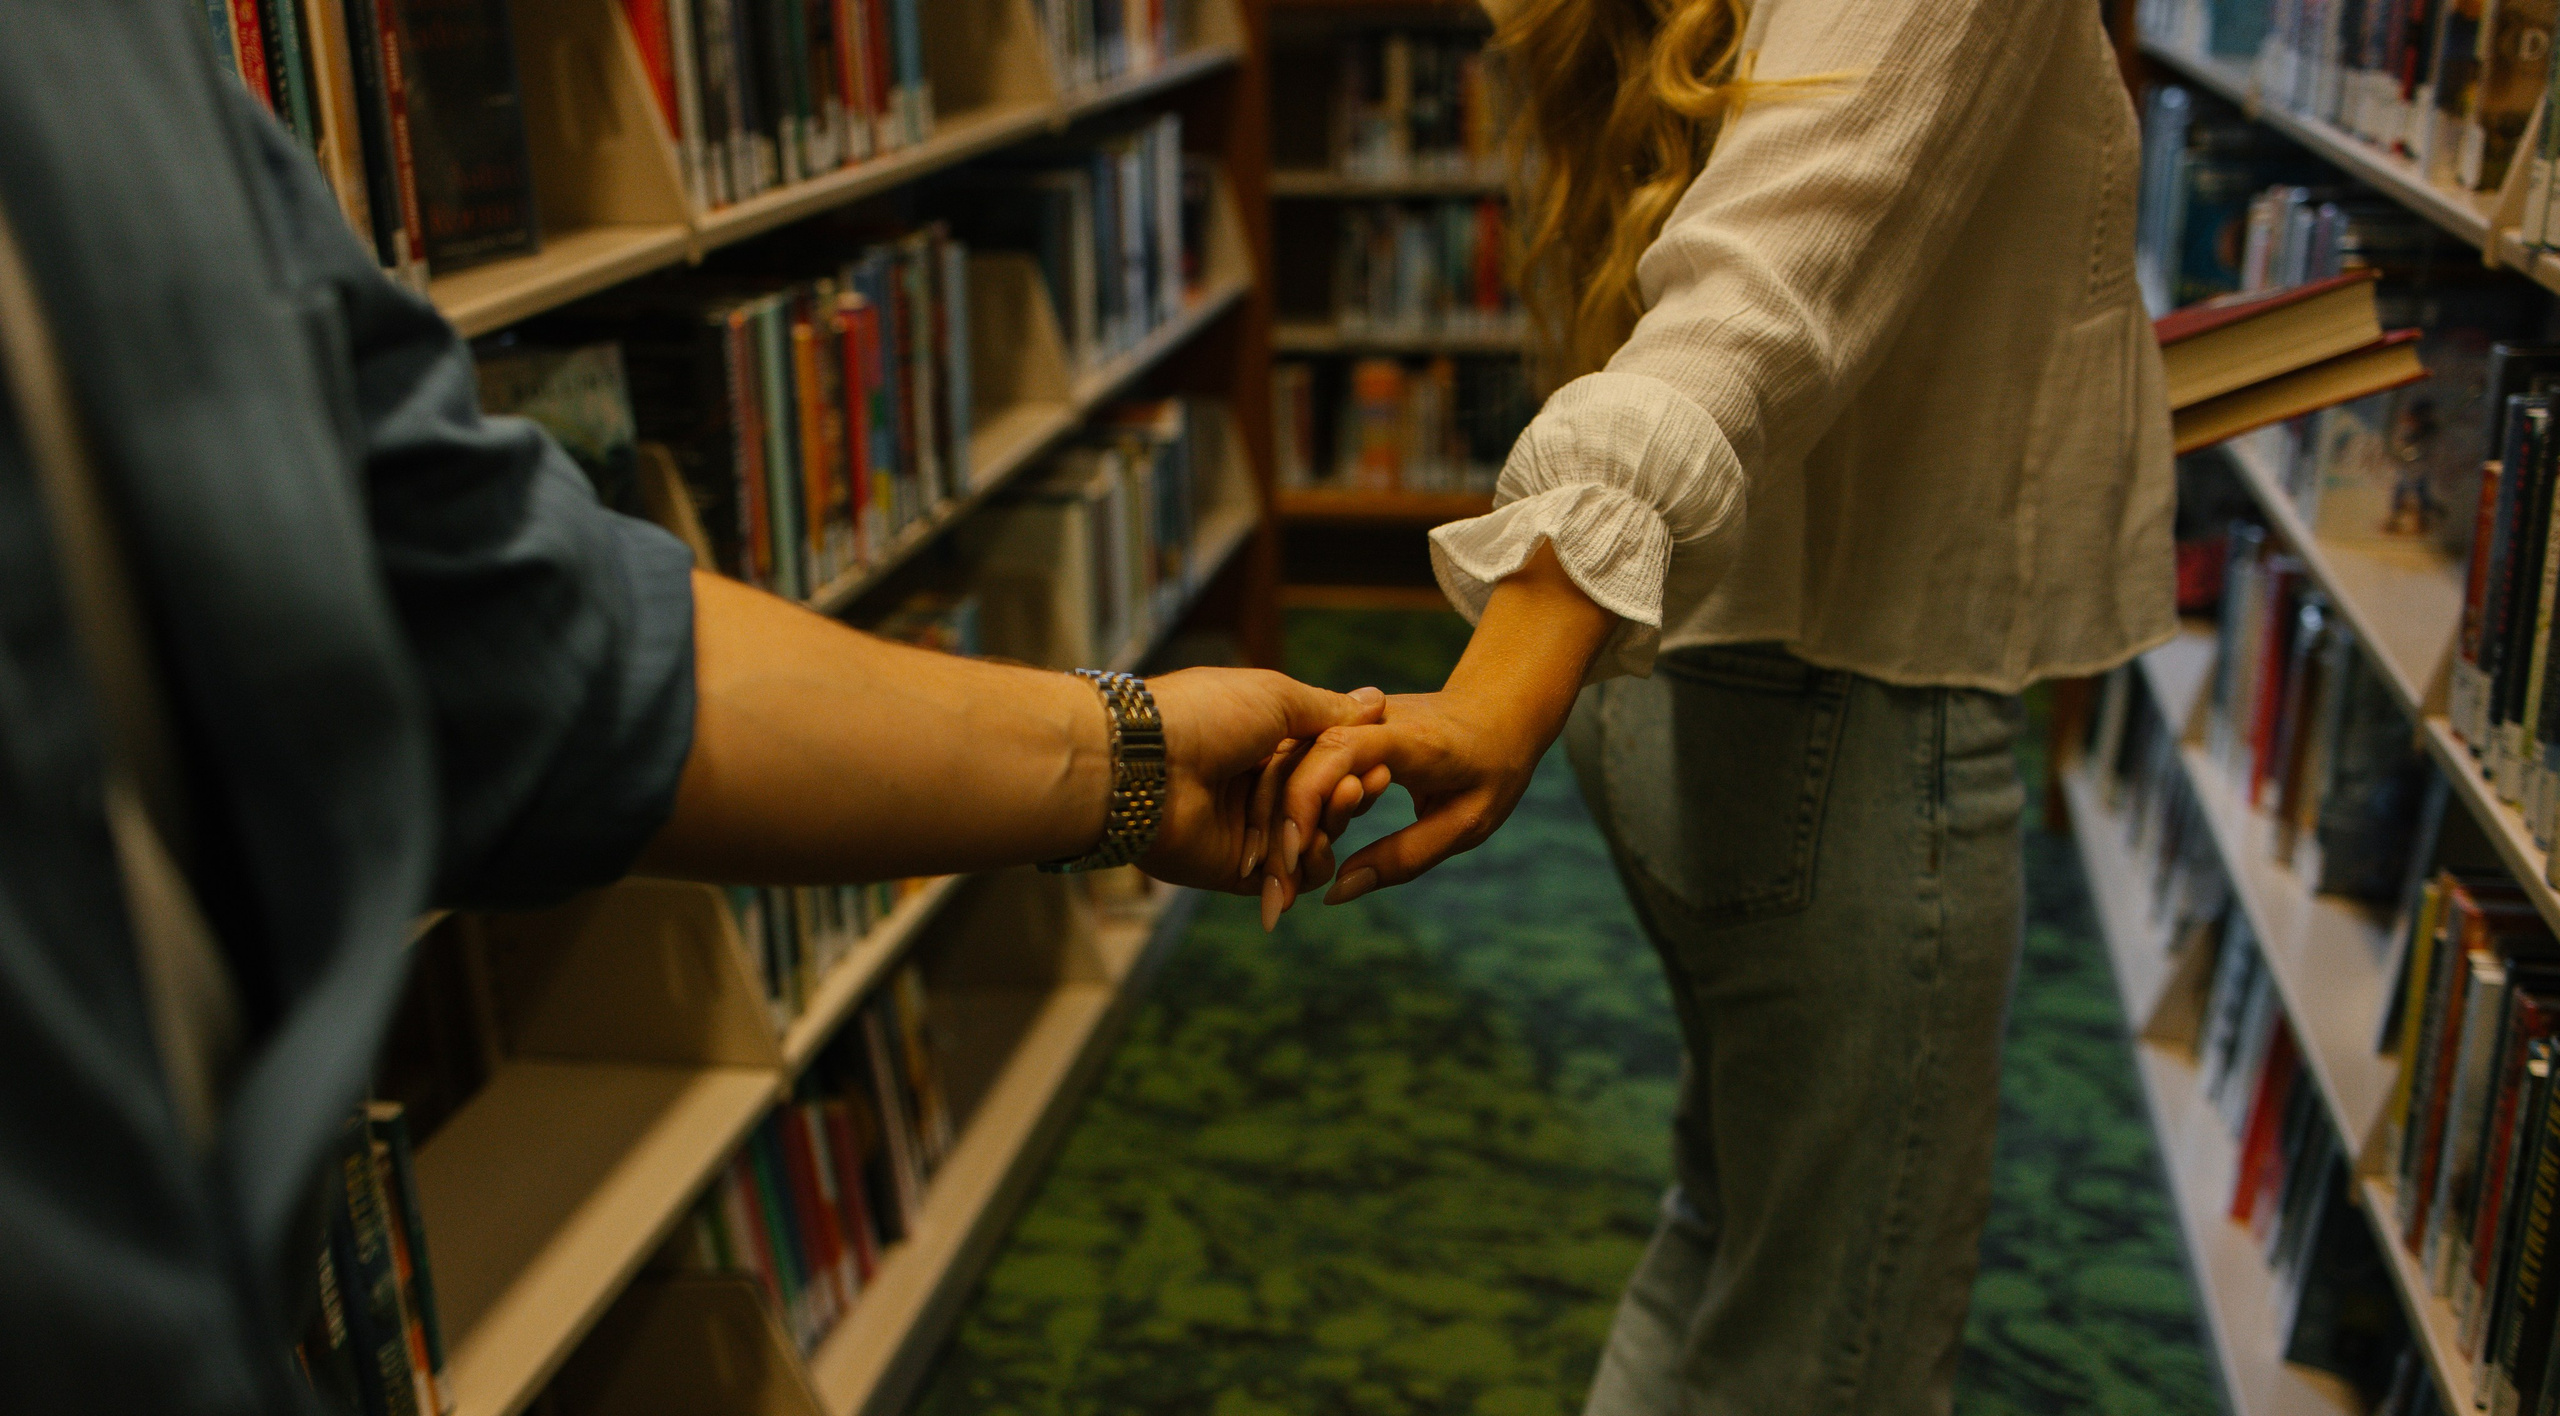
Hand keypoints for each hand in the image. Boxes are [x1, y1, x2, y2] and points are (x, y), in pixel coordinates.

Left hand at [1137, 669, 1384, 891]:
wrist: (1147, 765)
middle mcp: (1255, 785)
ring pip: (1314, 840)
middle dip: (1347, 796)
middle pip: (1325, 802)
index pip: (1325, 760)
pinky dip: (1309, 866)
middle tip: (1362, 786)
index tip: (1380, 761)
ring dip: (1332, 826)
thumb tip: (1375, 701)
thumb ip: (1327, 710)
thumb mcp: (1275, 696)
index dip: (1354, 763)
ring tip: (1336, 807)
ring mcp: (1248, 829)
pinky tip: (1313, 847)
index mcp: (1262, 740)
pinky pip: (1292, 877)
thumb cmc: (1206, 717)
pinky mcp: (1238, 871)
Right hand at [1259, 539, 1617, 919]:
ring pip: (1283, 763)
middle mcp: (1365, 716)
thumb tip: (1337, 892)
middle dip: (1276, 829)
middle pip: (1297, 760)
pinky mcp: (1330, 729)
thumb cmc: (1491, 767)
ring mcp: (1342, 717)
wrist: (1494, 709)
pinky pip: (1292, 766)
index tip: (1294, 855)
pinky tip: (1277, 858)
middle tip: (1273, 897)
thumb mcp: (1467, 823)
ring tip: (1271, 887)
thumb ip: (1405, 856)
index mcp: (1409, 735)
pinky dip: (1279, 812)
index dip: (1308, 800)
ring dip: (1269, 825)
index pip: (1340, 751)